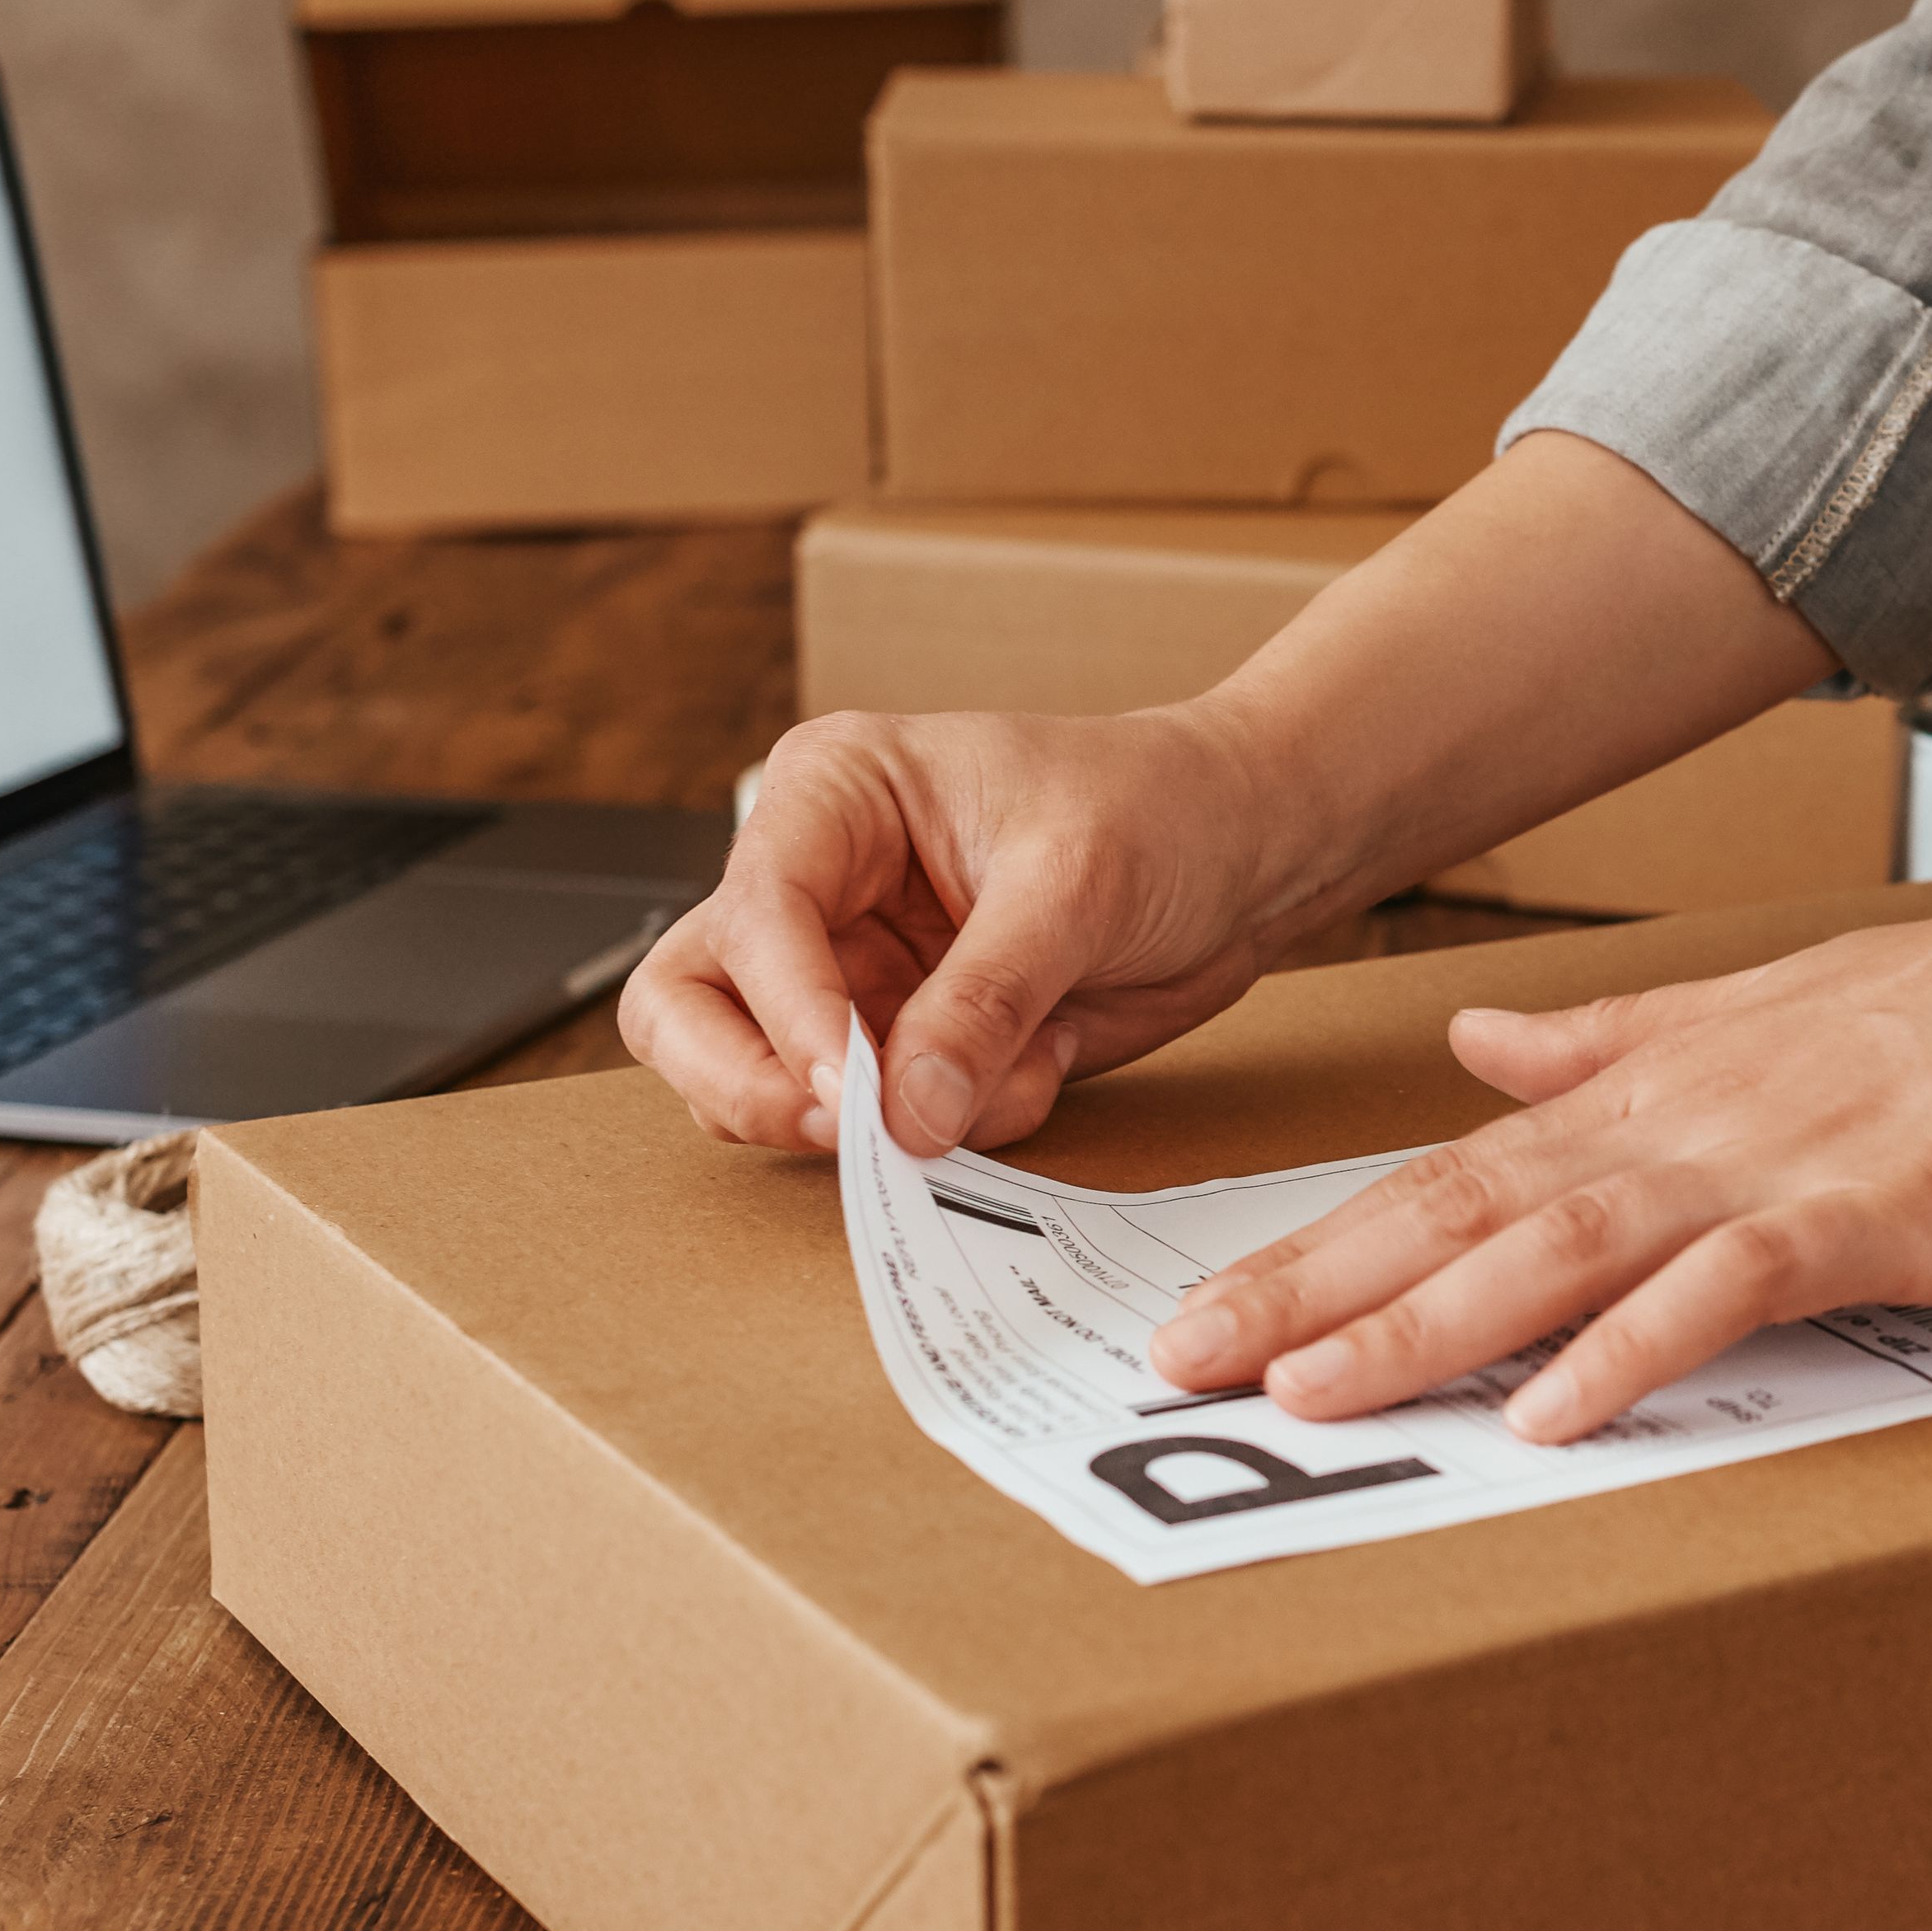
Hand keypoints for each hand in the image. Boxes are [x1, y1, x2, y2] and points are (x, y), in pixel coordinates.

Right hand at [620, 705, 1283, 1157]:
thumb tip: (906, 1113)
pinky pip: (874, 1125)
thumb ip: (985, 1000)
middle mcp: (814, 886)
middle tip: (850, 1134)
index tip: (857, 1091)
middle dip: (751, 1084)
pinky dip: (948, 1130)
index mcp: (833, 796)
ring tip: (987, 1088)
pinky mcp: (899, 1044)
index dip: (791, 1016)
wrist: (1245, 852)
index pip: (753, 917)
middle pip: (686, 1007)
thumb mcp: (1077, 885)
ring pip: (755, 1083)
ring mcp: (847, 973)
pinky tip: (1038, 1070)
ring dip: (863, 1123)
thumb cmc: (1162, 810)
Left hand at [1147, 865, 1931, 1442]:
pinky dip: (1636, 1348)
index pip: (1441, 1179)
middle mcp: (1676, 1128)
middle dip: (1310, 1291)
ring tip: (1312, 1390)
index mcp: (1643, 1096)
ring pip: (1558, 1249)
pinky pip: (1727, 1287)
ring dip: (1428, 1324)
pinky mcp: (1865, 1216)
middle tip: (1179, 1365)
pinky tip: (1556, 1409)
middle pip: (1458, 1213)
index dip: (1310, 1247)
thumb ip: (1607, 1045)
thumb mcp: (1754, 1017)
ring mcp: (1767, 1168)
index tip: (1191, 1312)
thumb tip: (1477, 1049)